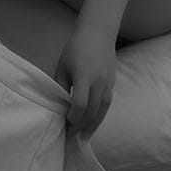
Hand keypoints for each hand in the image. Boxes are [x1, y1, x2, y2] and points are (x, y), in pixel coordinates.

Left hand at [53, 19, 116, 138]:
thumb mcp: (62, 67)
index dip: (72, 116)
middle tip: (71, 137)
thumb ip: (60, 87)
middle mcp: (98, 81)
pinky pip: (106, 104)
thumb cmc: (75, 49)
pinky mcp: (112, 83)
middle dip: (81, 126)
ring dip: (93, 125)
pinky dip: (99, 115)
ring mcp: (107, 83)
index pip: (79, 103)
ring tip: (83, 137)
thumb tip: (57, 108)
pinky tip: (92, 123)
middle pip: (92, 110)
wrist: (97, 33)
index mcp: (84, 76)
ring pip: (102, 110)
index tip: (65, 122)